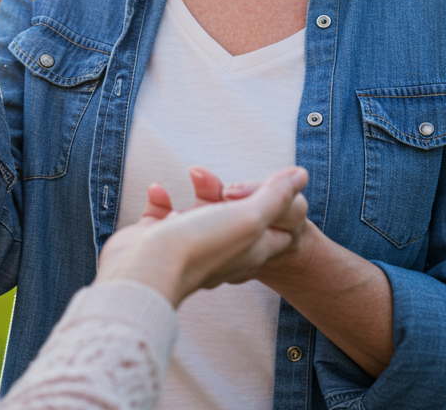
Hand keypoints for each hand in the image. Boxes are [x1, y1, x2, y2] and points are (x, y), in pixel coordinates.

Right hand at [95, 166, 308, 306]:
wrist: (144, 271)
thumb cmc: (200, 247)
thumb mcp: (249, 218)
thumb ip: (275, 197)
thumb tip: (301, 176)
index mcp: (249, 250)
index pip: (278, 228)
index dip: (280, 203)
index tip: (272, 183)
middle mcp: (220, 250)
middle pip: (237, 215)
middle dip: (235, 190)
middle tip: (228, 184)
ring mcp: (187, 247)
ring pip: (200, 212)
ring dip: (200, 189)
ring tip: (195, 173)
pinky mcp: (157, 241)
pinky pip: (162, 214)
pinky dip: (161, 199)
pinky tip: (158, 190)